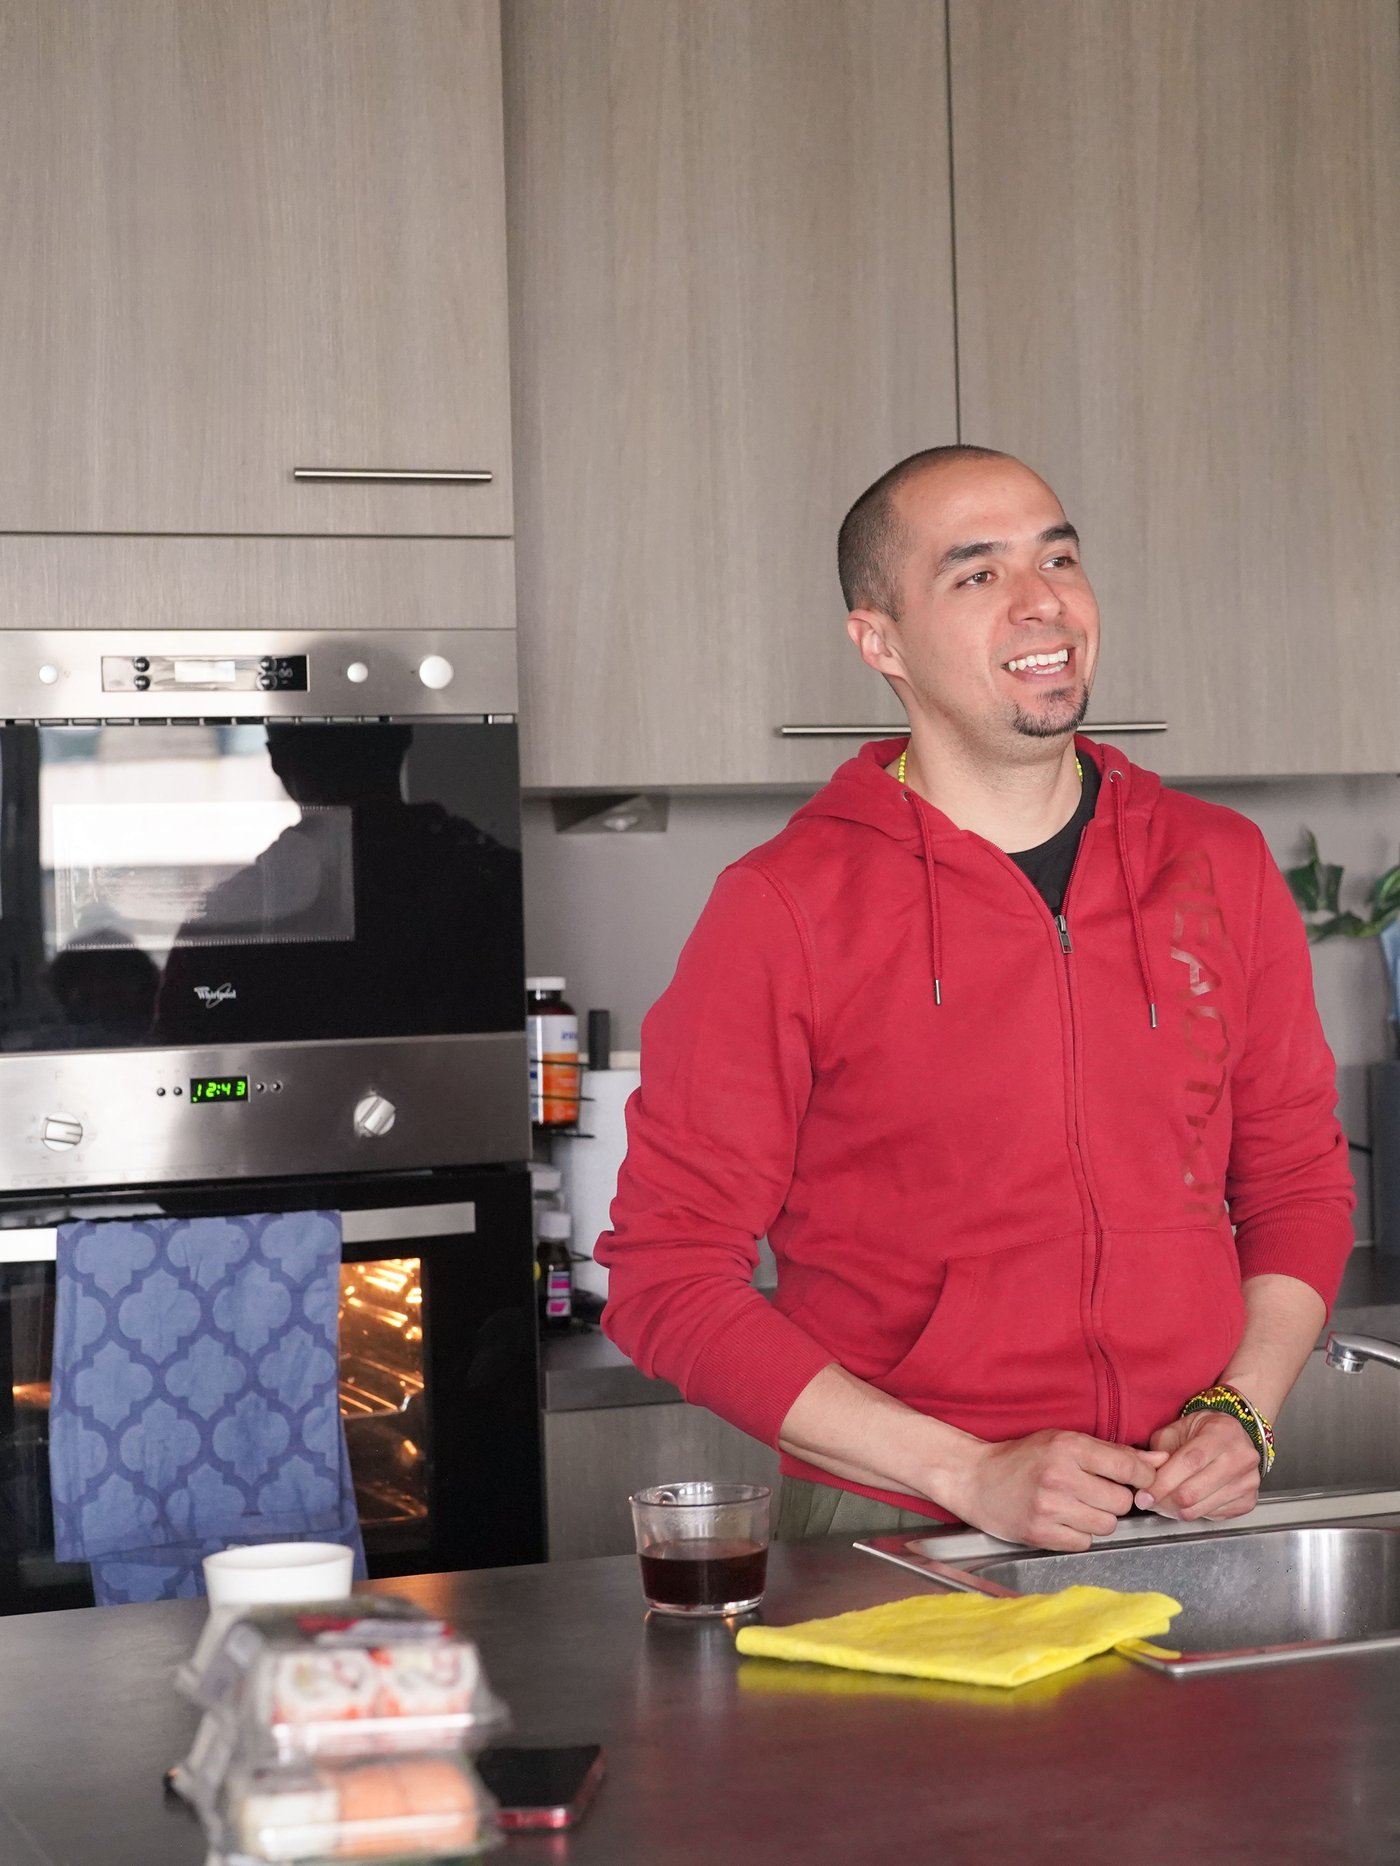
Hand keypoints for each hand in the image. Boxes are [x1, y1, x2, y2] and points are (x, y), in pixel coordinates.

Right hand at [943, 1430, 1169, 1552]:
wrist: (974, 1479)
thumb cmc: (1023, 1458)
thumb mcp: (1064, 1442)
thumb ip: (1113, 1453)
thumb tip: (1159, 1462)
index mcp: (1067, 1446)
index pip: (1127, 1468)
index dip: (1142, 1478)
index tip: (1138, 1481)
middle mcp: (1059, 1475)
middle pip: (1121, 1502)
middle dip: (1113, 1500)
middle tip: (1093, 1492)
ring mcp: (1049, 1507)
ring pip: (1106, 1526)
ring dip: (1097, 1519)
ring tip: (1076, 1506)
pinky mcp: (1040, 1533)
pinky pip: (1084, 1543)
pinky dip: (1078, 1535)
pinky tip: (1061, 1520)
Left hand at [1136, 1411, 1261, 1521]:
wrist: (1234, 1438)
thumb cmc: (1201, 1433)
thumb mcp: (1176, 1430)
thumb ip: (1159, 1450)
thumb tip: (1146, 1476)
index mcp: (1222, 1432)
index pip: (1188, 1462)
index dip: (1163, 1482)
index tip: (1144, 1495)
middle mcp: (1241, 1457)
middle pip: (1193, 1491)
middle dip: (1165, 1500)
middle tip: (1150, 1500)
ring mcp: (1248, 1481)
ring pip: (1201, 1508)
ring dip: (1177, 1509)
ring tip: (1166, 1500)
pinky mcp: (1249, 1500)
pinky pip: (1213, 1516)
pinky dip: (1195, 1511)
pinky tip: (1190, 1500)